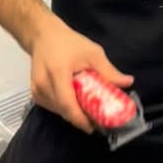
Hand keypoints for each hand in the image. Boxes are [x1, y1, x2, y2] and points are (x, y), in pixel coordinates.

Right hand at [30, 15, 133, 132]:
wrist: (43, 36)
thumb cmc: (68, 42)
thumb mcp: (92, 53)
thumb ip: (108, 71)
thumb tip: (128, 82)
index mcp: (58, 74)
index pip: (68, 105)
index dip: (81, 119)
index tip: (95, 127)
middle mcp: (43, 85)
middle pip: (63, 111)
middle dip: (81, 119)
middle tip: (98, 121)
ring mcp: (36, 91)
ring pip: (58, 111)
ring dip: (73, 114)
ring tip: (89, 113)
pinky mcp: (35, 93)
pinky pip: (52, 107)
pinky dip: (64, 108)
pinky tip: (76, 104)